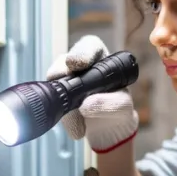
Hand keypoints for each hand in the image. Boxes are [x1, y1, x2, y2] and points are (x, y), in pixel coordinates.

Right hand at [46, 35, 138, 152]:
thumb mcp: (123, 107)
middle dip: (60, 69)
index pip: (90, 46)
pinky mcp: (58, 97)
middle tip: (60, 78)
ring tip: (78, 121)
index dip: (81, 52)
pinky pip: (53, 102)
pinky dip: (64, 117)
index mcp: (101, 59)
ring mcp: (66, 81)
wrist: (109, 126)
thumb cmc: (119, 108)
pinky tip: (76, 128)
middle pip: (64, 60)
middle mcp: (80, 67)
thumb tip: (86, 105)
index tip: (75, 63)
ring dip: (62, 99)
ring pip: (55, 82)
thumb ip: (111, 104)